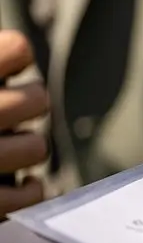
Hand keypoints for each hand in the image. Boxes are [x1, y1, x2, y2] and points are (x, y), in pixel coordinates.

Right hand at [0, 30, 48, 217]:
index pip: (17, 49)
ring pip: (37, 148)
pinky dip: (26, 191)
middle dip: (27, 105)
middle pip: (38, 100)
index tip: (8, 66)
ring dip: (24, 150)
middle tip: (10, 110)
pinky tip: (10, 185)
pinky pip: (33, 193)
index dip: (14, 56)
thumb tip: (20, 51)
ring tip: (2, 151)